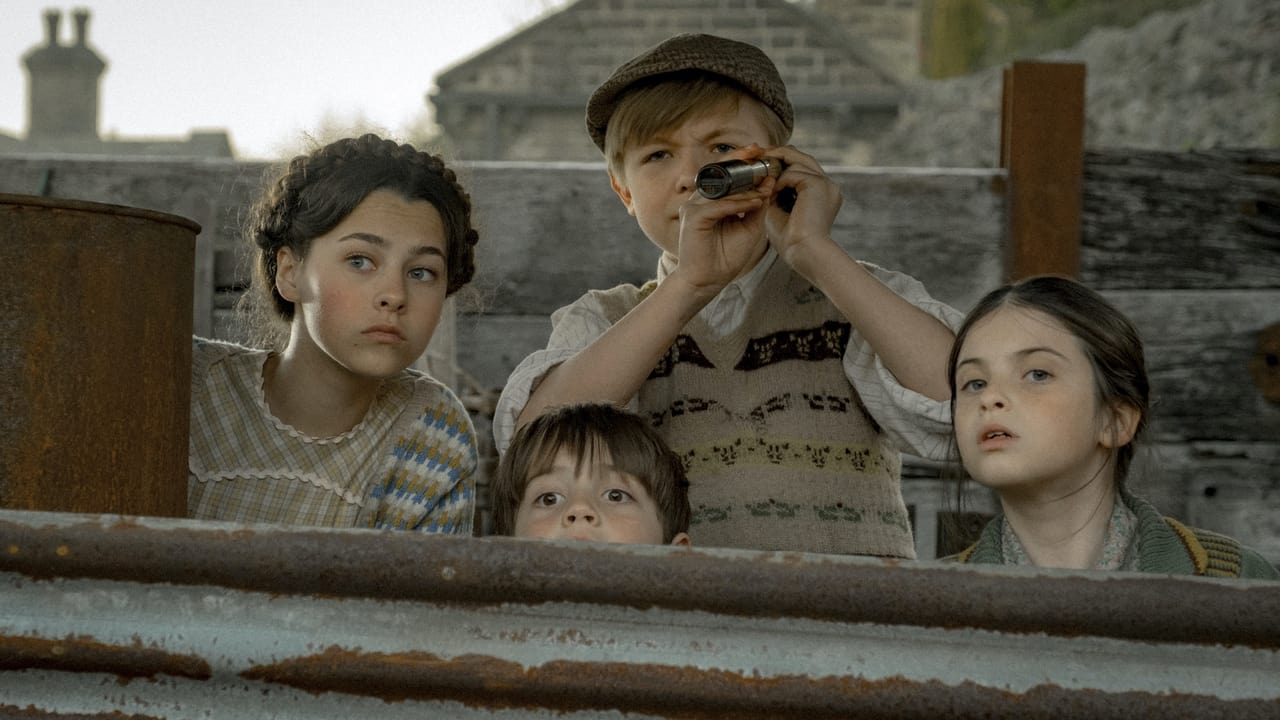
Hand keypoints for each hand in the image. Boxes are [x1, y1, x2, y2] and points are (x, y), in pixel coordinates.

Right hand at [669, 179, 770, 298]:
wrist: (709, 281)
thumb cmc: (725, 256)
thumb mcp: (750, 226)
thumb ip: (757, 204)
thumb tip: (768, 182)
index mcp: (710, 200)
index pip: (727, 176)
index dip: (746, 167)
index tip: (770, 165)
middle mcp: (699, 200)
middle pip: (723, 176)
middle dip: (746, 170)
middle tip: (769, 168)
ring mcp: (693, 207)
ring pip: (723, 190)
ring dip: (747, 190)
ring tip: (766, 190)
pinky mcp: (693, 217)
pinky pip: (718, 205)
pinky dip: (738, 204)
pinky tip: (755, 204)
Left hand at [762, 146, 843, 277]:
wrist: (804, 252)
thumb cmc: (791, 240)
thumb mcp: (780, 211)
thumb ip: (775, 192)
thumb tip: (763, 177)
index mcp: (823, 194)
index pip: (803, 168)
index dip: (783, 163)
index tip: (762, 163)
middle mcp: (828, 186)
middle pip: (802, 158)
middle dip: (779, 155)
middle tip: (757, 156)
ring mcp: (825, 183)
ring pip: (798, 160)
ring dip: (776, 165)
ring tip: (759, 172)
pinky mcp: (818, 185)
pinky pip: (794, 172)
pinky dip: (779, 180)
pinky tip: (771, 192)